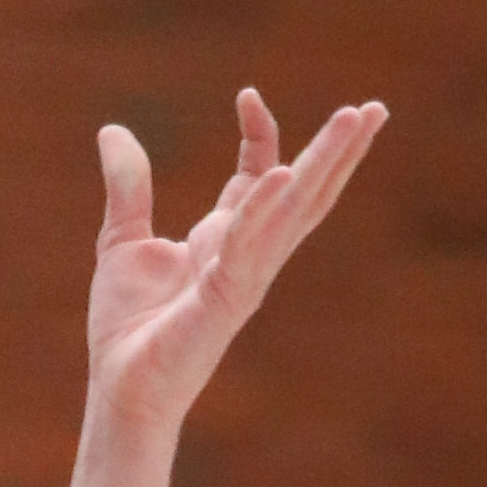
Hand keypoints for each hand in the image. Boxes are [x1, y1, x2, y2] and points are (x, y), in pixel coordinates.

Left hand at [89, 89, 387, 434]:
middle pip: (304, 192)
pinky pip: (249, 247)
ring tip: (356, 120)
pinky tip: (281, 174)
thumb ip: (127, 187)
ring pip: (295, 211)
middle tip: (374, 108)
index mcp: (226, 240)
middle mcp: (247, 255)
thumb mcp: (122, 241)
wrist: (119, 390)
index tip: (247, 96)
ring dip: (327, 163)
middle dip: (339, 150)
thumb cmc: (127, 329)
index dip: (260, 135)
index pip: (259, 176)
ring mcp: (244, 277)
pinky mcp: (226, 300)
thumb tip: (112, 130)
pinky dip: (264, 210)